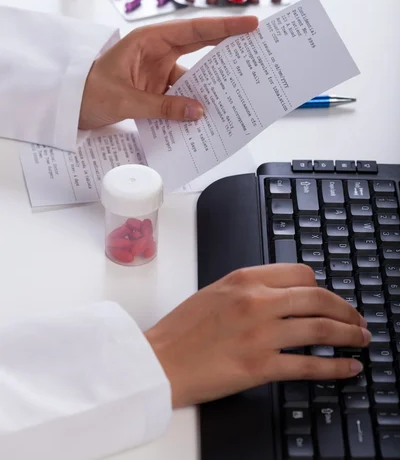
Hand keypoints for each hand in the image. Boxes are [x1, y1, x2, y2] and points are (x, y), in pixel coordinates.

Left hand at [79, 15, 257, 128]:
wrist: (69, 107)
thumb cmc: (87, 92)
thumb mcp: (124, 100)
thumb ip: (162, 107)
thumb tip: (199, 112)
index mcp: (148, 40)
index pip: (193, 30)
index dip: (224, 27)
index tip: (250, 24)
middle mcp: (157, 52)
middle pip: (200, 46)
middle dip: (228, 47)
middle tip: (258, 48)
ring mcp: (158, 72)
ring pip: (193, 76)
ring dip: (210, 87)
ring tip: (237, 93)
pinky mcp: (157, 90)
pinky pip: (182, 96)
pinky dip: (193, 106)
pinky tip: (206, 116)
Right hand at [145, 264, 369, 407]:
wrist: (160, 360)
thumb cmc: (182, 329)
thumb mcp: (217, 292)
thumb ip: (251, 289)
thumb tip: (284, 295)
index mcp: (245, 278)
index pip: (301, 273)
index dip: (322, 287)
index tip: (330, 298)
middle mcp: (257, 301)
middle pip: (318, 298)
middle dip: (345, 310)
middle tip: (357, 320)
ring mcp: (260, 333)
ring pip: (320, 328)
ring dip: (349, 335)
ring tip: (360, 340)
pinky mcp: (260, 366)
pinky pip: (308, 365)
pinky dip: (335, 367)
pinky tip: (348, 367)